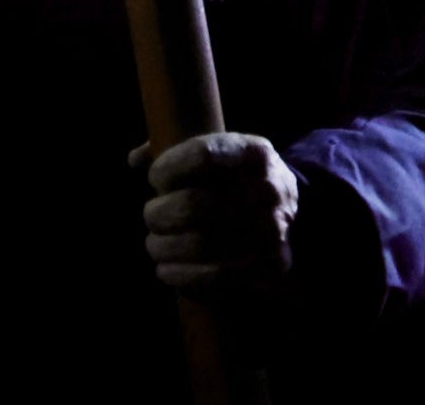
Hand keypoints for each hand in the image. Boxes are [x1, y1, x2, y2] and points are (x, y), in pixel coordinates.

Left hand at [137, 133, 300, 300]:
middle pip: (193, 204)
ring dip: (164, 247)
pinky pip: (214, 278)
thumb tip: (135, 160)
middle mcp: (268, 190)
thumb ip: (174, 146)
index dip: (168, 167)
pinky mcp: (270, 267)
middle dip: (159, 213)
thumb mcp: (218, 151)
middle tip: (151, 216)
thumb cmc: (234, 178)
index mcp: (254, 153)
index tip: (156, 178)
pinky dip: (181, 276)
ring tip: (155, 245)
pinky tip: (166, 270)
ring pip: (198, 245)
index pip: (202, 155)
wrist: (289, 211)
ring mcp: (273, 231)